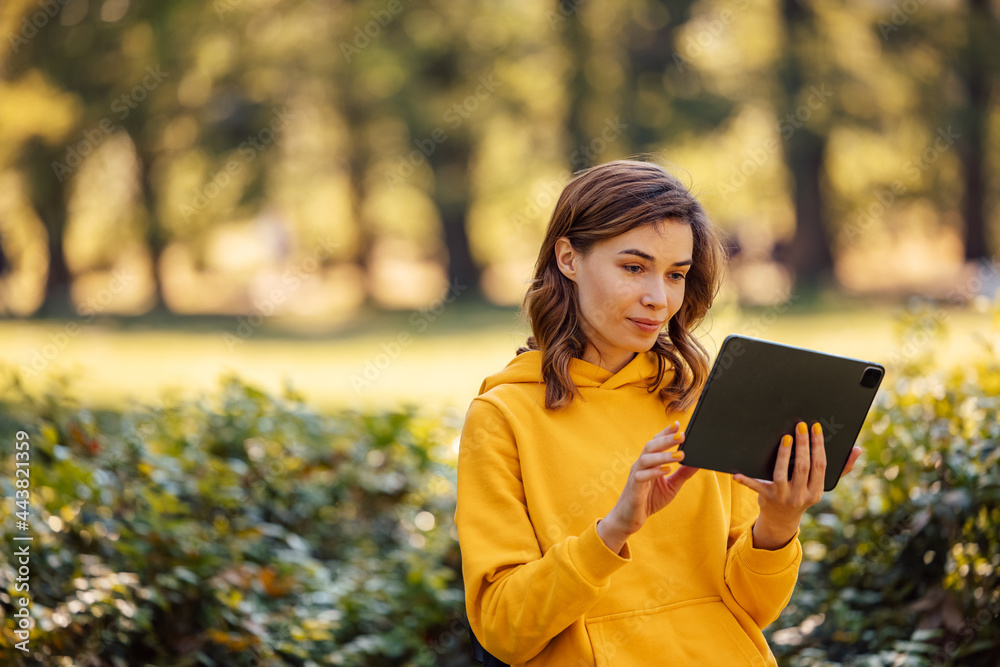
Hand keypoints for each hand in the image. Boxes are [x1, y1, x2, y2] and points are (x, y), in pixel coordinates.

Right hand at [597, 421, 697, 553]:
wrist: (629, 519)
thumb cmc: (649, 501)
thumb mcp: (671, 487)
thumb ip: (682, 474)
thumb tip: (697, 462)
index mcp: (649, 463)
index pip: (656, 443)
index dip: (665, 433)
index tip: (677, 425)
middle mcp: (641, 465)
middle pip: (651, 446)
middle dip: (666, 439)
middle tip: (682, 435)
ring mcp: (636, 475)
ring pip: (646, 458)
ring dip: (663, 455)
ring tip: (679, 454)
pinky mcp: (634, 487)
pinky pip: (642, 476)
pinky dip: (654, 471)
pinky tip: (666, 470)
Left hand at [734, 421, 857, 549]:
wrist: (782, 520)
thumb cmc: (804, 495)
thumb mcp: (822, 486)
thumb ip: (841, 468)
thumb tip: (856, 449)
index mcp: (817, 492)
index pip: (820, 466)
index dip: (819, 446)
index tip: (816, 428)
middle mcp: (800, 495)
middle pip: (802, 467)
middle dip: (803, 445)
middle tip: (800, 426)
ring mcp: (782, 497)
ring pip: (782, 474)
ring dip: (783, 455)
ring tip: (786, 438)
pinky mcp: (766, 497)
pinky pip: (755, 486)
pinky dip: (746, 479)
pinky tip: (737, 471)